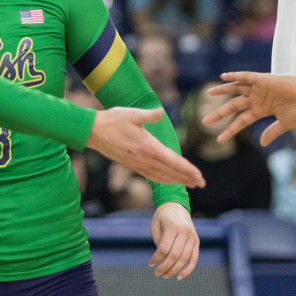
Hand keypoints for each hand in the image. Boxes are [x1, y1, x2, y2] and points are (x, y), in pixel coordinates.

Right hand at [87, 107, 204, 188]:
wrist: (93, 132)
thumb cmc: (113, 120)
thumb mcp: (132, 114)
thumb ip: (149, 115)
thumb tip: (160, 112)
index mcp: (148, 147)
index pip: (173, 161)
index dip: (188, 169)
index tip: (199, 176)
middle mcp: (144, 159)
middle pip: (170, 172)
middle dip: (187, 178)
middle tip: (201, 184)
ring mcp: (138, 164)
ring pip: (162, 176)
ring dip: (177, 181)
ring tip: (190, 184)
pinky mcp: (132, 165)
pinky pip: (151, 176)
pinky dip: (163, 180)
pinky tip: (169, 180)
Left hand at [148, 202, 199, 279]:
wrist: (176, 206)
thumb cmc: (162, 217)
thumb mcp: (155, 226)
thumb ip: (158, 243)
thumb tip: (161, 261)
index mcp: (173, 226)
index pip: (164, 249)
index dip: (156, 259)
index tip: (150, 264)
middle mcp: (185, 231)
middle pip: (174, 255)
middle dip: (164, 267)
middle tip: (157, 273)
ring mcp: (192, 236)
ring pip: (184, 259)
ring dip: (174, 270)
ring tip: (165, 275)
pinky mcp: (197, 241)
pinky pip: (194, 258)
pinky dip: (188, 270)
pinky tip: (179, 277)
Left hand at [205, 72, 295, 145]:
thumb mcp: (285, 124)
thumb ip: (272, 132)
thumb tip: (262, 144)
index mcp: (262, 110)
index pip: (241, 121)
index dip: (230, 130)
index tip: (219, 139)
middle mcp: (258, 99)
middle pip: (234, 106)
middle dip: (219, 114)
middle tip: (205, 121)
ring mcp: (260, 89)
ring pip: (236, 89)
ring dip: (223, 90)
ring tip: (209, 92)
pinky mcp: (264, 79)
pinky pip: (247, 76)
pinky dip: (236, 75)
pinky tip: (224, 77)